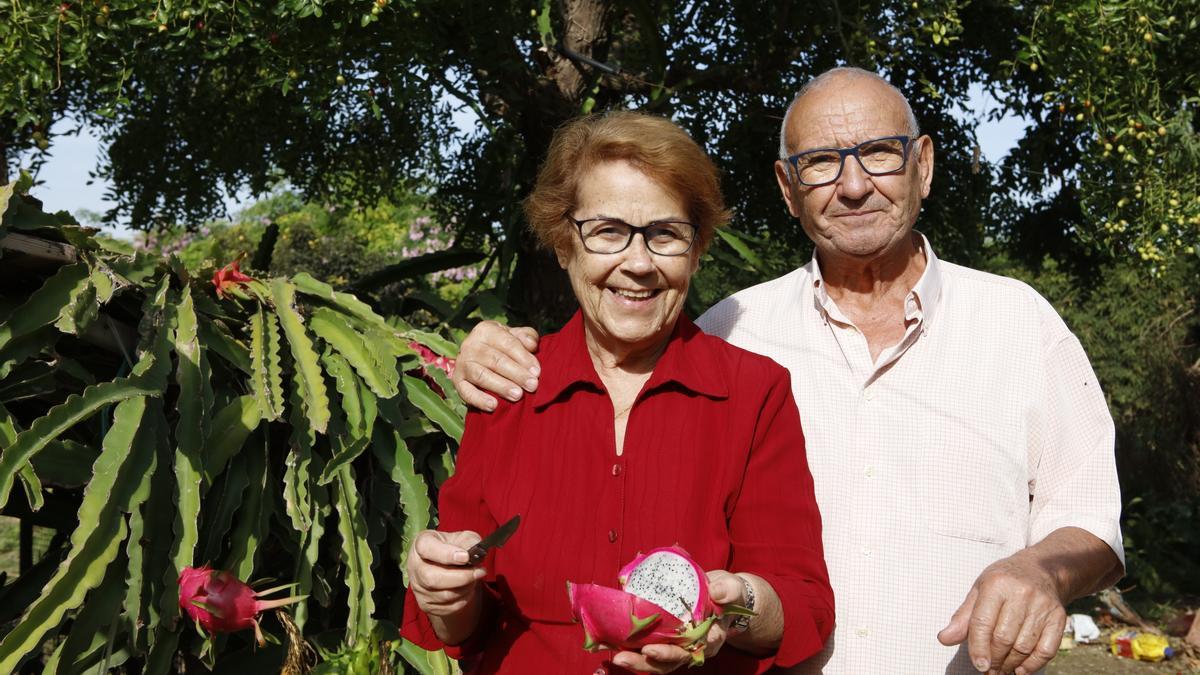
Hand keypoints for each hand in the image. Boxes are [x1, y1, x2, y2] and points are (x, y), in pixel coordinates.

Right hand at [407, 530, 486, 617]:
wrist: (449, 567)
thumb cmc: (454, 548)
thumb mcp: (463, 538)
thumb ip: (469, 541)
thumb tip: (475, 553)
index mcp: (421, 544)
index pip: (427, 548)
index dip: (446, 554)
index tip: (466, 557)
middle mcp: (414, 566)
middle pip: (432, 578)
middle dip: (461, 577)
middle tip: (479, 571)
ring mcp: (418, 587)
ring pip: (443, 595)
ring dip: (465, 588)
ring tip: (474, 579)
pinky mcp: (425, 604)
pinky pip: (447, 607)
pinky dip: (463, 599)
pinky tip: (468, 588)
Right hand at [451, 320, 540, 410]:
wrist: (479, 355)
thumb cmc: (503, 345)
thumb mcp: (515, 336)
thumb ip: (526, 336)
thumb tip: (531, 345)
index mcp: (486, 330)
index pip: (507, 343)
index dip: (523, 357)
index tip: (537, 372)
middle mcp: (470, 344)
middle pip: (495, 360)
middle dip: (516, 374)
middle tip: (532, 386)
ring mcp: (462, 363)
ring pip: (481, 375)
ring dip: (501, 386)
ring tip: (518, 395)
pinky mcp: (457, 381)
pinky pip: (466, 392)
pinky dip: (479, 399)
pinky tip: (493, 406)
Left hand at [609, 570, 745, 672]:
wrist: (718, 597)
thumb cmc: (726, 594)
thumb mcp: (733, 589)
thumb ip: (728, 590)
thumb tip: (718, 592)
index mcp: (712, 637)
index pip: (705, 646)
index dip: (698, 646)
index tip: (691, 643)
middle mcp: (692, 647)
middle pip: (675, 659)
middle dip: (657, 659)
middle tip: (642, 654)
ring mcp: (675, 646)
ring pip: (656, 660)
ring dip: (637, 661)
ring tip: (618, 656)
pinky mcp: (661, 640)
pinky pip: (643, 648)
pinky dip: (627, 648)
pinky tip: (608, 644)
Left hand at [937, 554, 1066, 674]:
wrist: (1040, 569)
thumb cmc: (1004, 581)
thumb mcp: (979, 590)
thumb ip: (963, 617)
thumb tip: (944, 639)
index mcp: (996, 584)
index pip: (983, 622)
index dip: (978, 648)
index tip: (978, 665)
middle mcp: (1021, 593)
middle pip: (1003, 637)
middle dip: (994, 659)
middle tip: (988, 670)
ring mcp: (1042, 605)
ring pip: (1023, 646)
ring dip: (1010, 664)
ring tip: (1000, 670)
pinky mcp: (1058, 617)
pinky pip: (1046, 649)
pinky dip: (1032, 664)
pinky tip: (1020, 669)